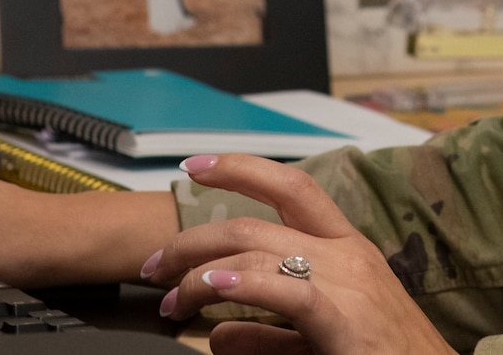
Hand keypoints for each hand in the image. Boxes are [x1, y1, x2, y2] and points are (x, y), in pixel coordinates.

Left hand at [142, 154, 456, 354]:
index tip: (195, 165)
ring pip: (258, 251)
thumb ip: (268, 336)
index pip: (291, 186)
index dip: (241, 168)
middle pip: (255, 222)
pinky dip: (243, 285)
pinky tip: (213, 290)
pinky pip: (287, 290)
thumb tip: (219, 337)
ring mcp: (348, 284)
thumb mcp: (316, 343)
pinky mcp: (344, 319)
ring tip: (171, 301)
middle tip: (155, 268)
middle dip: (192, 240)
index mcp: (346, 248)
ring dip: (199, 273)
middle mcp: (346, 255)